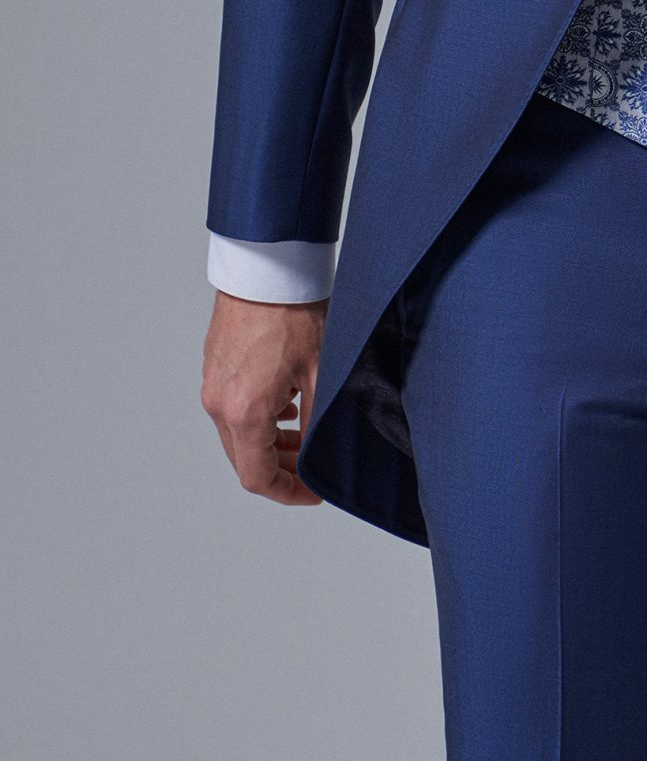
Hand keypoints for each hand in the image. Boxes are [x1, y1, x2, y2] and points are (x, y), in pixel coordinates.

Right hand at [201, 291, 326, 505]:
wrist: (268, 268)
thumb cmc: (294, 313)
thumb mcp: (320, 375)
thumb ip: (316, 424)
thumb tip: (317, 455)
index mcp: (243, 412)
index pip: (257, 477)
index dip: (288, 492)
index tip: (313, 492)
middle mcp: (219, 403)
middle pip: (245, 458)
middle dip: (281, 469)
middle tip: (312, 468)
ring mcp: (213, 384)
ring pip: (237, 434)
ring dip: (268, 444)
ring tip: (301, 437)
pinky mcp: (214, 366)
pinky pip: (232, 408)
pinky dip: (257, 420)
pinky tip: (285, 407)